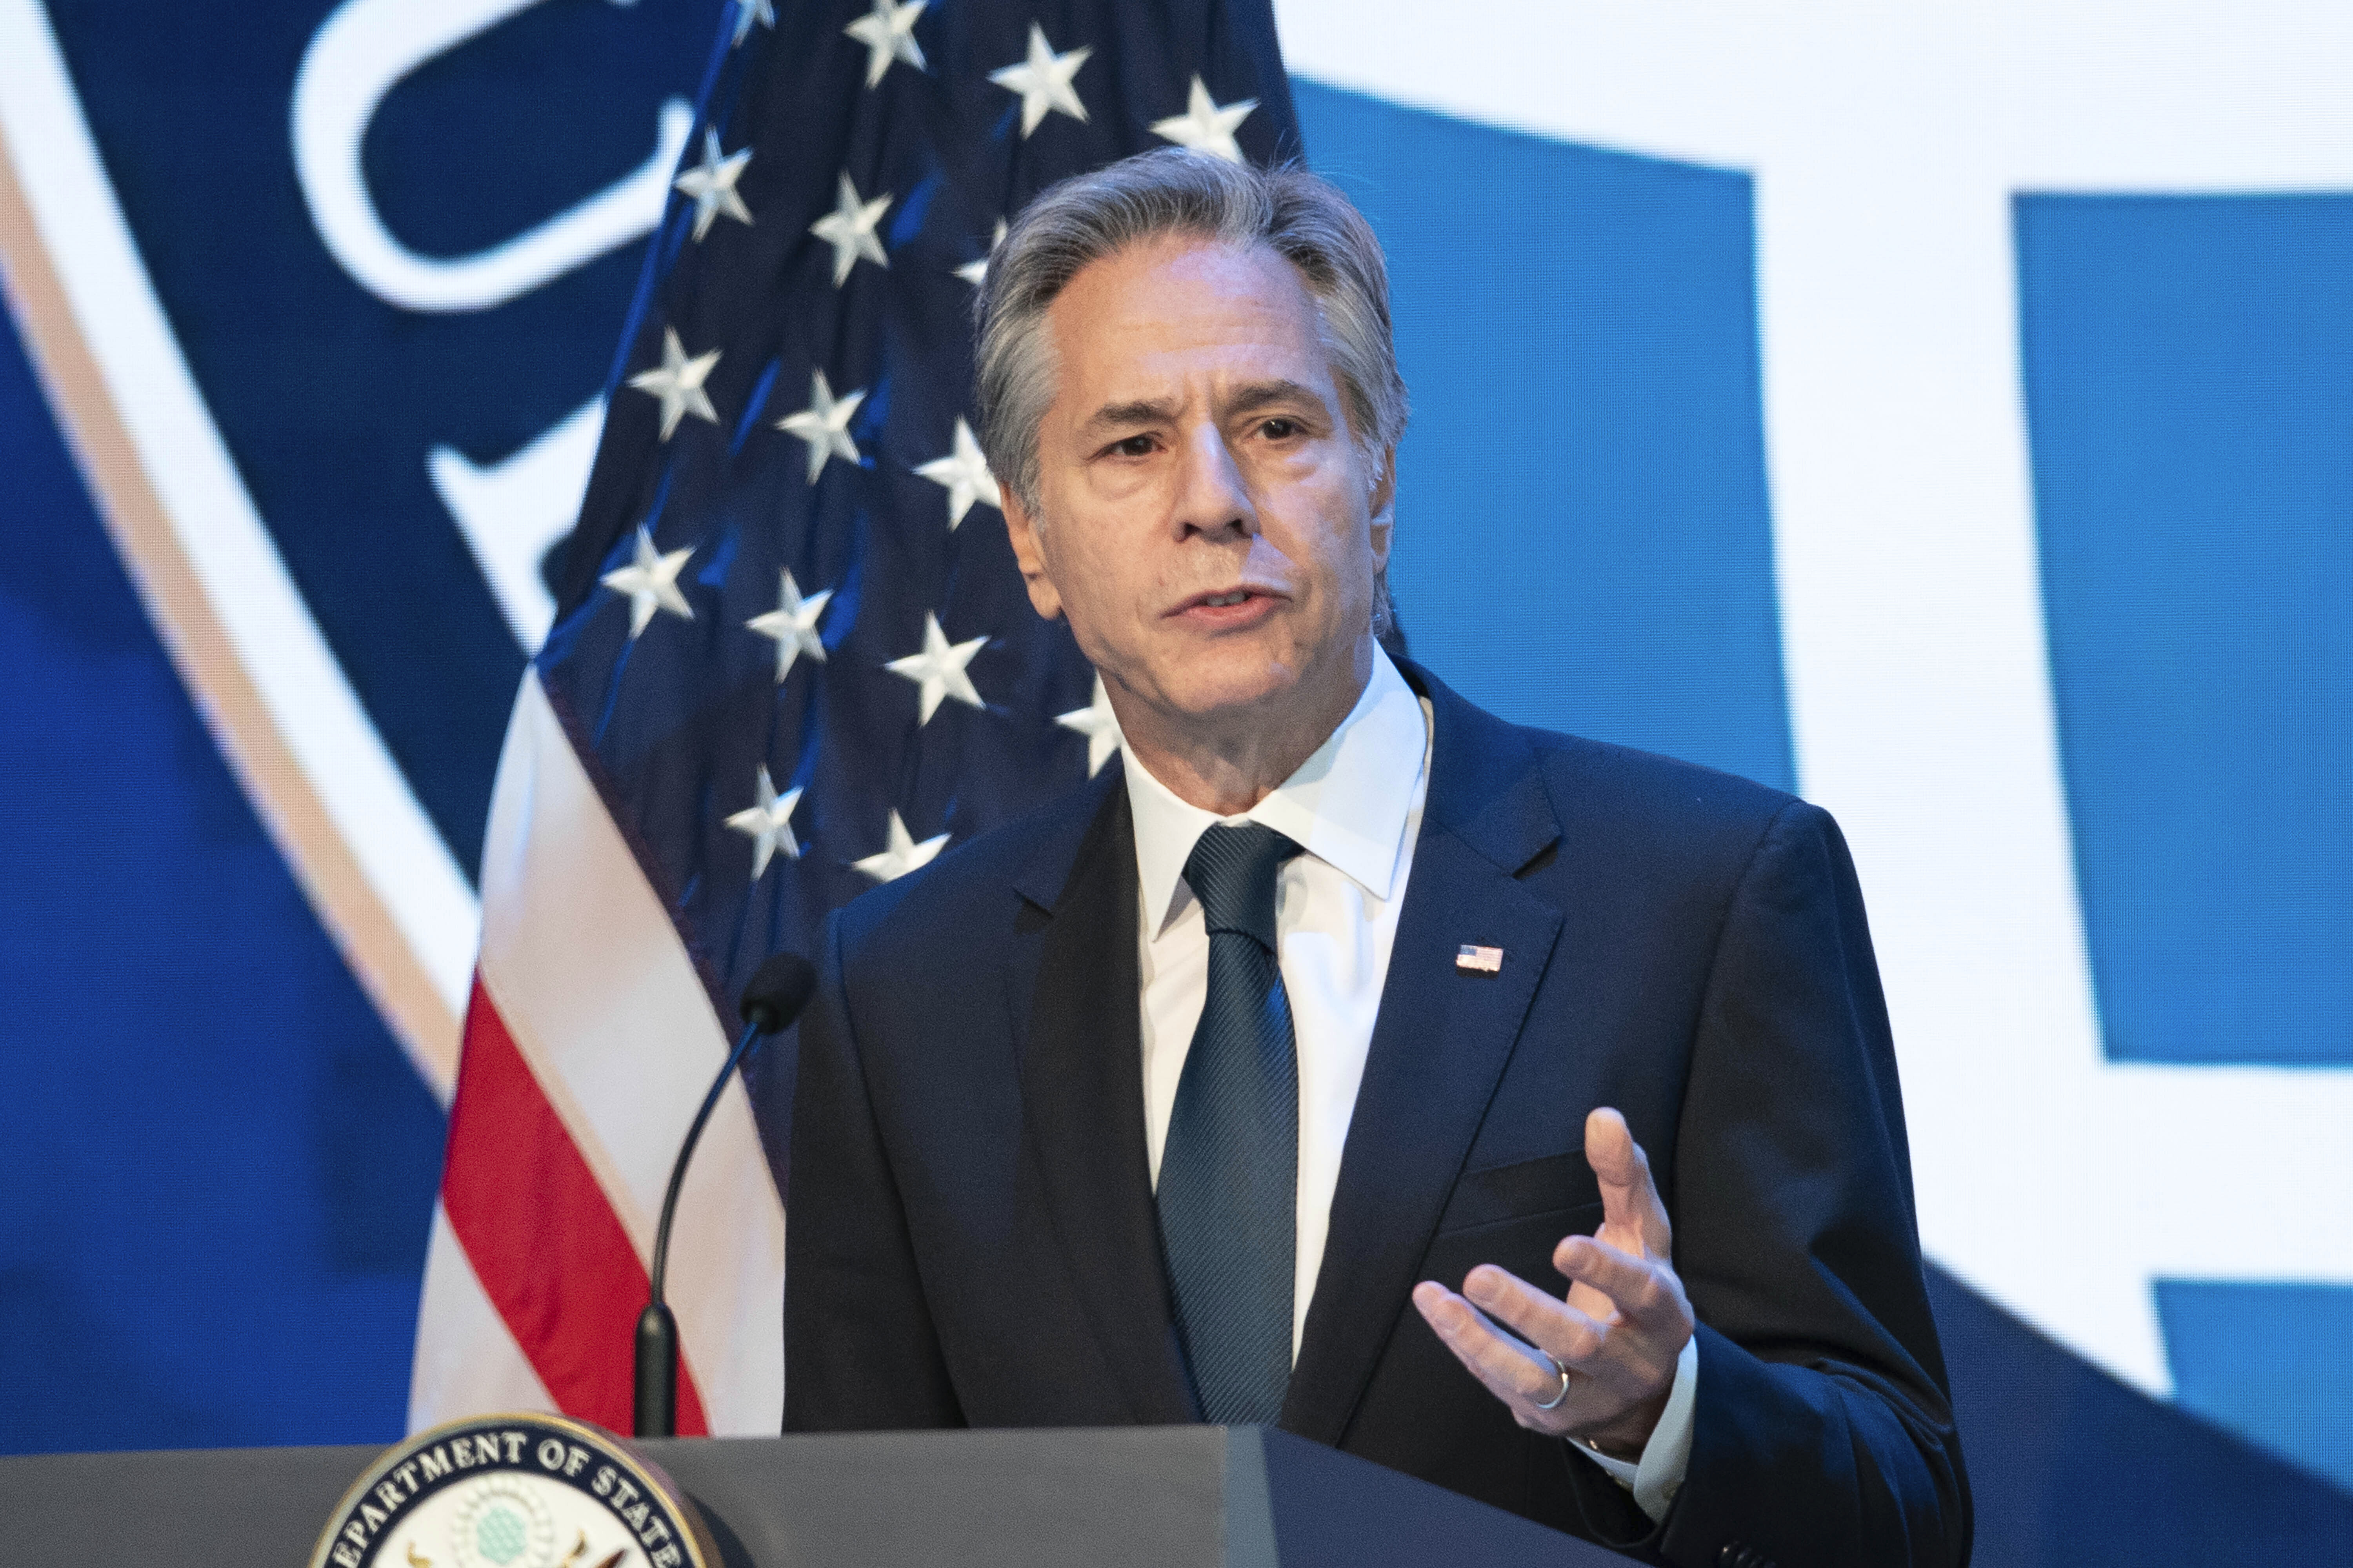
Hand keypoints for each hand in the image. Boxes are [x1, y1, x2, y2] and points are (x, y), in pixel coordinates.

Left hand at [1412, 1108, 1694, 1455]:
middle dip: (1529, 1312)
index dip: (1606, 1273)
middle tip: (1478, 1275)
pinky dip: (1468, 1348)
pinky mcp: (1552, 1416)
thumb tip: (1604, 1116)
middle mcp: (1632, 1362)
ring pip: (1536, 1379)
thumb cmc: (1638, 1289)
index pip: (1643, 1294)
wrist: (1642, 1382)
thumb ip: (1624, 1176)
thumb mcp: (1641, 1234)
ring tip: (1445, 1298)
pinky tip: (1438, 1309)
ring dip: (1484, 1342)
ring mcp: (1591, 1396)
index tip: (1563, 1246)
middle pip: (1582, 1344)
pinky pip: (1504, 1386)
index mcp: (1664, 1314)